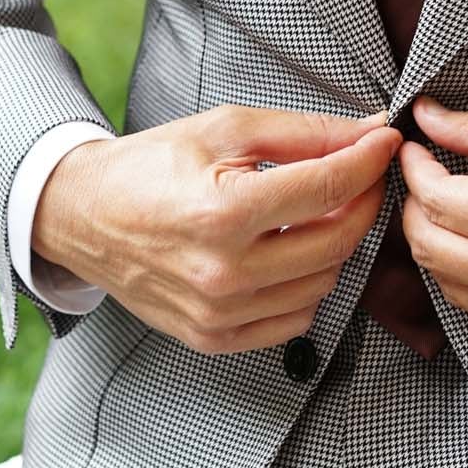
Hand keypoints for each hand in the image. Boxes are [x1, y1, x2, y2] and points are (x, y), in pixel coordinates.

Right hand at [32, 104, 400, 353]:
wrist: (82, 215)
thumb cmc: (151, 166)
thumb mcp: (224, 129)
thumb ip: (304, 132)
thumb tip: (370, 131)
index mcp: (222, 213)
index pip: (328, 188)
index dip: (368, 160)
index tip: (385, 142)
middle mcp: (222, 272)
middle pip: (336, 242)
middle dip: (363, 202)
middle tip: (362, 175)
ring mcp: (218, 314)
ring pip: (323, 283)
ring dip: (334, 245)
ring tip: (315, 212)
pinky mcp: (213, 338)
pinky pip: (296, 320)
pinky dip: (306, 286)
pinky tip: (287, 253)